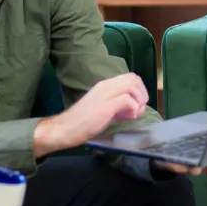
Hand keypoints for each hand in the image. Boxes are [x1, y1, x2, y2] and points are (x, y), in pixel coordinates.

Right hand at [33, 73, 148, 157]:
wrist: (64, 129)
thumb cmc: (83, 121)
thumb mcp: (105, 110)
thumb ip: (121, 108)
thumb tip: (139, 108)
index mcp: (105, 85)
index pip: (130, 76)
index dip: (140, 88)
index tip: (140, 102)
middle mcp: (105, 86)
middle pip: (133, 78)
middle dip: (142, 92)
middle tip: (140, 107)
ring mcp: (105, 95)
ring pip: (131, 86)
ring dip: (139, 99)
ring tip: (135, 112)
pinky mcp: (105, 106)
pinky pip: (126, 100)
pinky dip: (133, 107)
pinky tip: (130, 117)